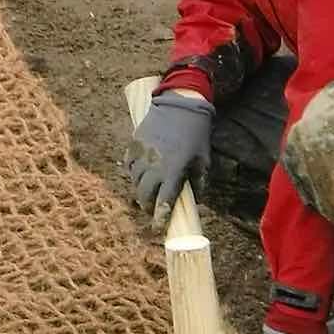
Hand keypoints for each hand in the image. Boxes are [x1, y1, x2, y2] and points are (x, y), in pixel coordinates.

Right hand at [125, 90, 212, 227]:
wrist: (181, 104)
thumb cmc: (195, 133)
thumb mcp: (203, 158)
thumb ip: (200, 182)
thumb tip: (196, 200)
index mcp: (173, 170)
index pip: (164, 201)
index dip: (160, 218)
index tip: (158, 229)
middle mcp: (154, 164)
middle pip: (145, 195)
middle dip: (148, 206)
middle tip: (153, 210)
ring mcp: (142, 153)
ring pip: (135, 182)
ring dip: (140, 191)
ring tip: (147, 194)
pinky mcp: (134, 144)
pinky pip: (129, 165)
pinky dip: (133, 174)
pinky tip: (140, 176)